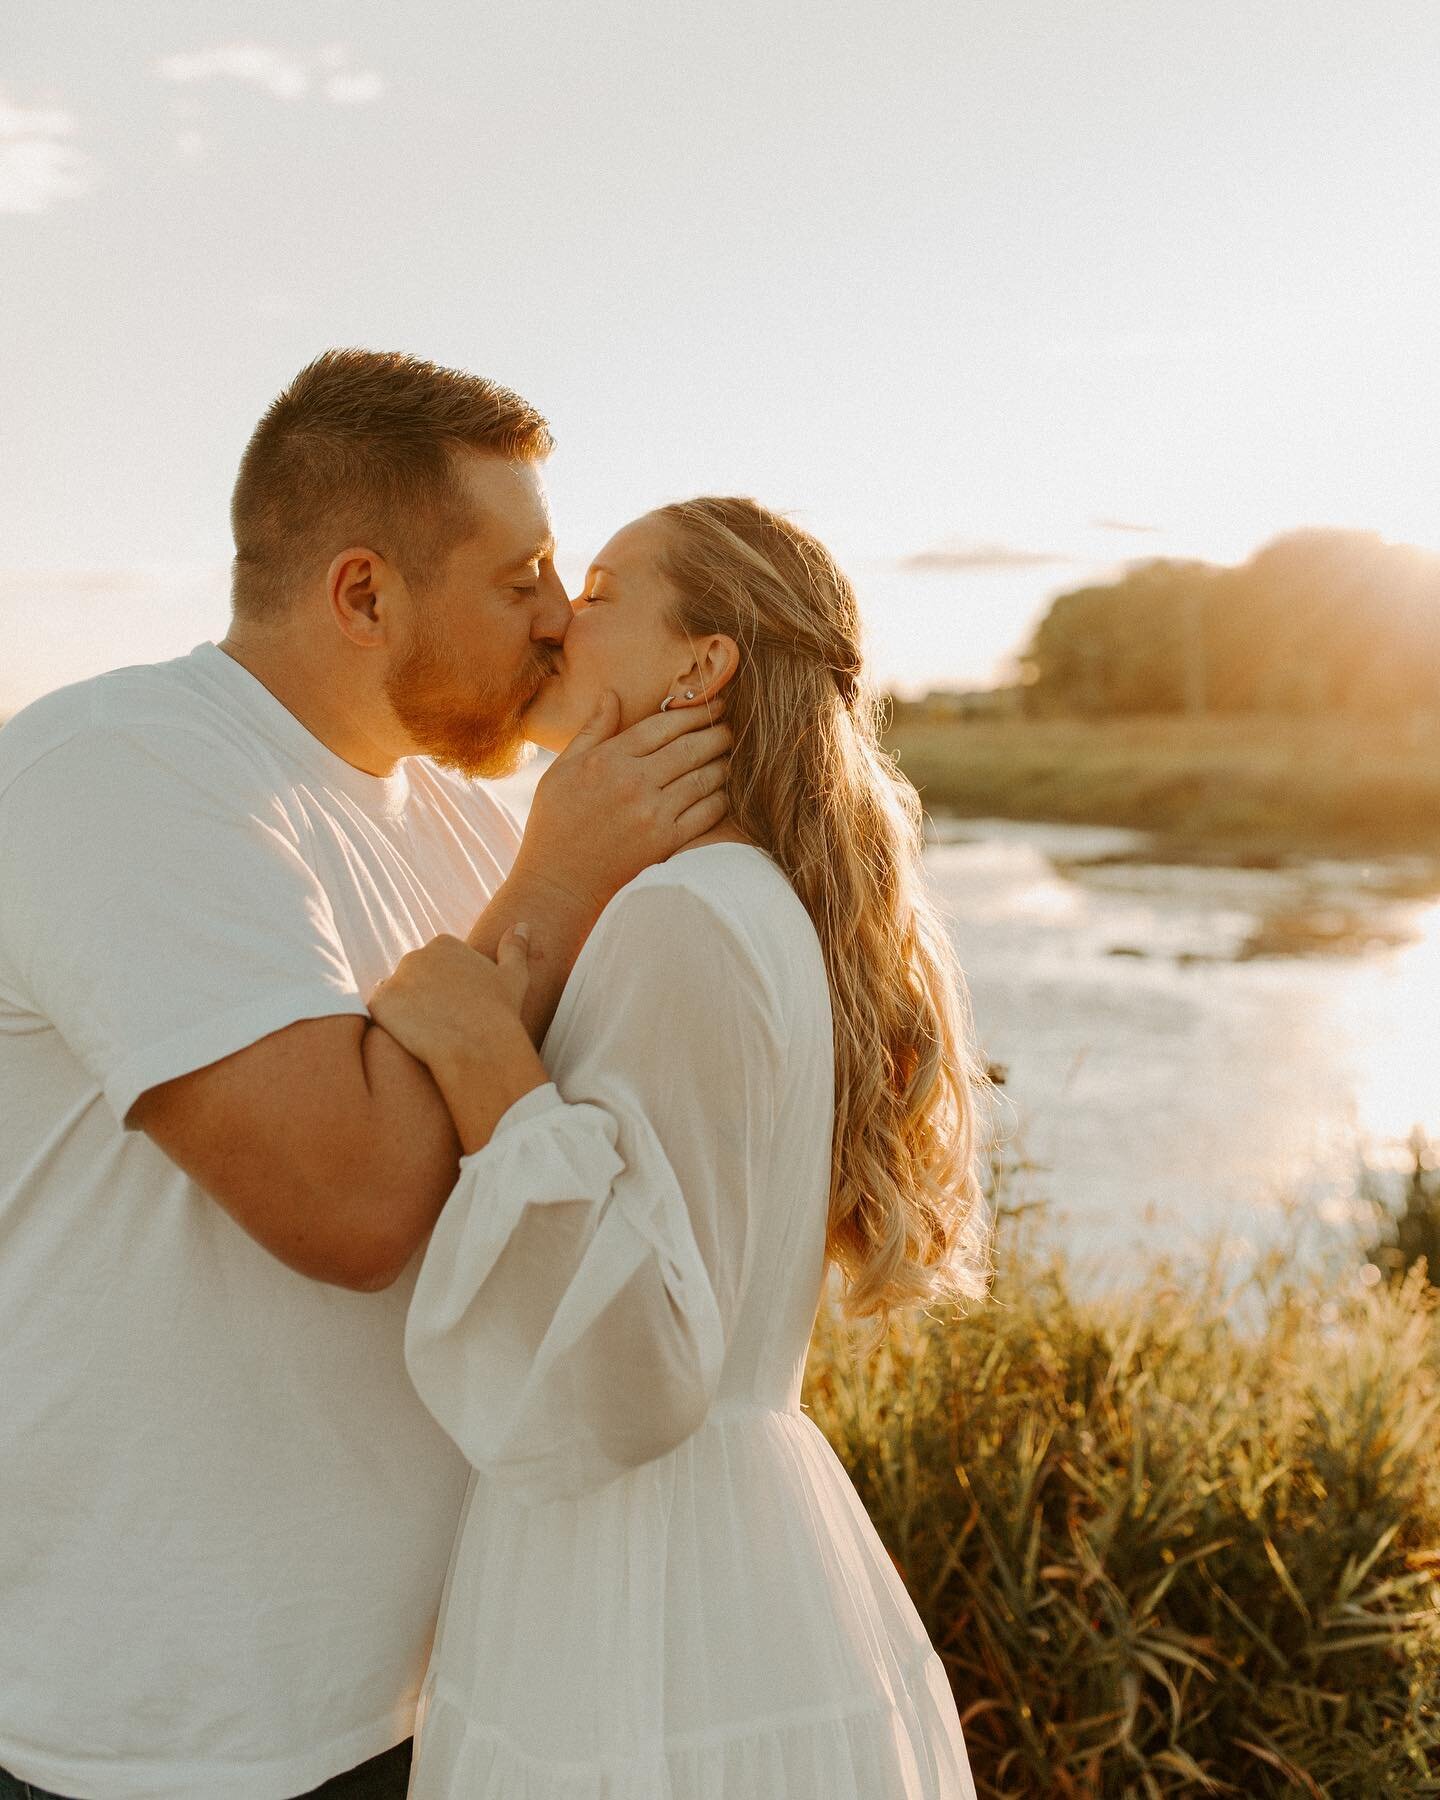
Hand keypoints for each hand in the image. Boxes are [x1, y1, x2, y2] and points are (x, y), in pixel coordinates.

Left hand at [368, 928, 548, 1153]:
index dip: (446, 988)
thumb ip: (514, 947)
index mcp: (443, 944)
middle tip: (442, 1024)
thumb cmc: (500, 1013)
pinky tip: (411, 1040)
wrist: (479, 1047)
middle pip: (412, 978)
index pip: (435, 963)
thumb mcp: (514, 976)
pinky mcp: (379, 1004)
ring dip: (404, 1012)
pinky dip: (390, 1027)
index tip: (458, 1007)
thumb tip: (522, 926)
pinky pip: (378, 1015)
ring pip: (395, 997)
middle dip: (422, 998)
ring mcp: (395, 979)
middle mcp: (415, 955)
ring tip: (427, 1034)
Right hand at [512, 692, 731, 917]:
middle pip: (691, 747)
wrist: (558, 884)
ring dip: (722, 763)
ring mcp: (652, 814)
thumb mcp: (560, 771)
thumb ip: (592, 731)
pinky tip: (721, 791)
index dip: (693, 712)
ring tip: (728, 756)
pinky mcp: (666, 842)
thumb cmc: (554, 825)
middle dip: (717, 733)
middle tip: (728, 728)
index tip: (712, 705)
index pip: (663, 725)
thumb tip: (612, 694)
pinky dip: (720, 798)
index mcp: (608, 759)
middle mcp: (634, 783)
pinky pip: (707, 812)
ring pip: (704, 777)